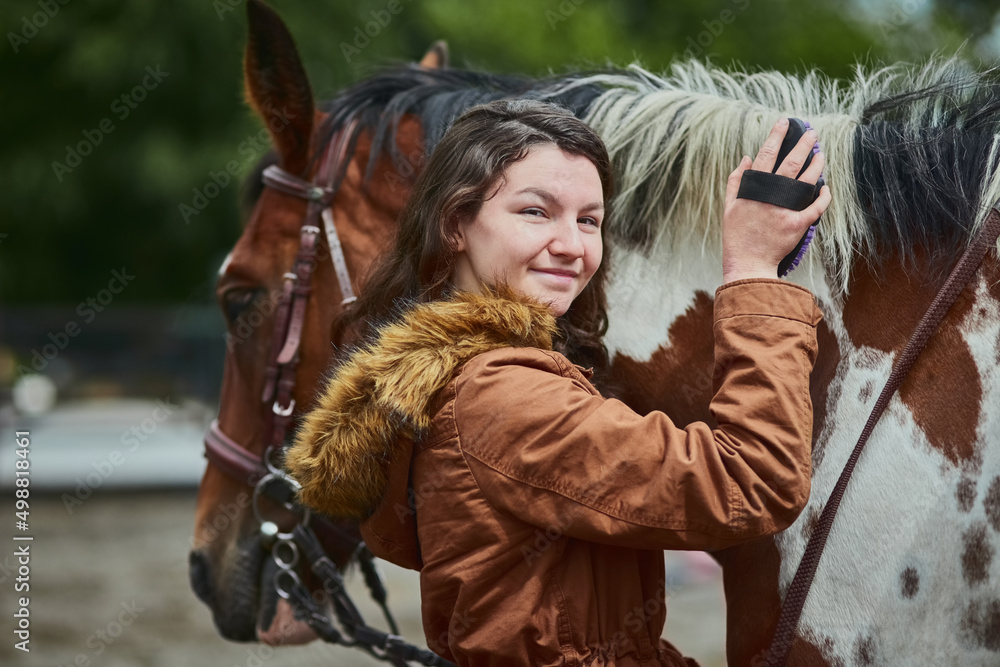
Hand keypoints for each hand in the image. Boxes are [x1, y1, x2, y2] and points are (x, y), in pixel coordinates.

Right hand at [721, 118, 830, 283]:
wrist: (747, 262)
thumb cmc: (736, 235)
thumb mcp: (729, 206)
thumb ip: (736, 180)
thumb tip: (746, 158)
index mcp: (754, 188)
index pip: (766, 154)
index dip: (776, 136)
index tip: (784, 122)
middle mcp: (770, 196)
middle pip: (791, 162)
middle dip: (803, 144)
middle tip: (813, 132)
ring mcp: (785, 209)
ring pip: (806, 180)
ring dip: (816, 165)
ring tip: (821, 154)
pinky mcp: (797, 224)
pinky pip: (816, 207)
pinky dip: (823, 197)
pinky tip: (826, 188)